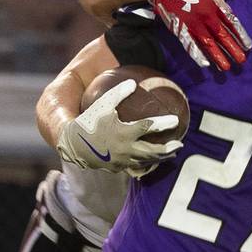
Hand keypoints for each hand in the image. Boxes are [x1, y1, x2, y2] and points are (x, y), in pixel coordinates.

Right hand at [56, 79, 182, 175]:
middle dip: (168, 149)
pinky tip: (151, 161)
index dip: (163, 124)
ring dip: (159, 158)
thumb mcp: (103, 104)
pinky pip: (135, 167)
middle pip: (152, 151)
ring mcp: (121, 161)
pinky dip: (146, 164)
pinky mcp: (116, 168)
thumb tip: (133, 83)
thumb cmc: (88, 120)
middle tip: (179, 145)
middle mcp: (125, 149)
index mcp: (124, 132)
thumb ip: (118, 93)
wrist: (72, 144)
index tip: (176, 121)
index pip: (148, 127)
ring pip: (145, 162)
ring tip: (170, 155)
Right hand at [146, 0, 251, 70]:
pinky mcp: (179, 27)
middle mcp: (206, 14)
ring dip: (217, 55)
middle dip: (233, 48)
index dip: (240, 34)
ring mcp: (193, 22)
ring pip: (208, 42)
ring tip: (225, 67)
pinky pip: (189, 43)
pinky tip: (205, 63)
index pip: (231, 22)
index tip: (248, 46)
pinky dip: (197, 54)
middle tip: (241, 61)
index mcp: (215, 3)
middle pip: (222, 34)